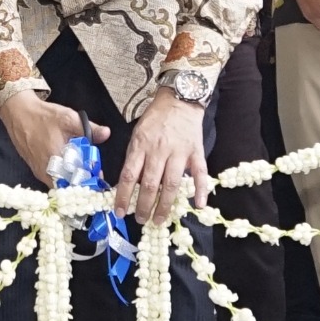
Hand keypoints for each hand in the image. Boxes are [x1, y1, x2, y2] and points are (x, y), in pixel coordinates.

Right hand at [0, 90, 103, 186]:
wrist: (19, 113)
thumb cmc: (43, 116)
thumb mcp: (69, 118)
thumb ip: (89, 128)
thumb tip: (106, 133)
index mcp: (55, 161)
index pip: (76, 182)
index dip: (90, 181)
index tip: (99, 177)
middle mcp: (46, 172)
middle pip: (69, 186)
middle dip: (83, 182)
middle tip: (94, 174)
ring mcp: (40, 173)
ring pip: (60, 184)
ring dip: (73, 179)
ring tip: (84, 171)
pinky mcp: (36, 170)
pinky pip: (53, 179)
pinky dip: (63, 176)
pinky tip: (70, 166)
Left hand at [117, 93, 208, 223]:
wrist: (179, 100)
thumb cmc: (155, 120)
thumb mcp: (137, 135)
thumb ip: (135, 158)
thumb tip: (129, 185)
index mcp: (140, 146)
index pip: (128, 176)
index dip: (122, 196)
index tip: (119, 212)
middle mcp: (159, 150)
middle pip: (149, 184)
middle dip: (143, 206)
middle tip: (140, 220)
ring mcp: (179, 152)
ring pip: (171, 183)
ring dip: (164, 205)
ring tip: (159, 220)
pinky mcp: (196, 152)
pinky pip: (199, 173)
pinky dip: (200, 190)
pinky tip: (198, 205)